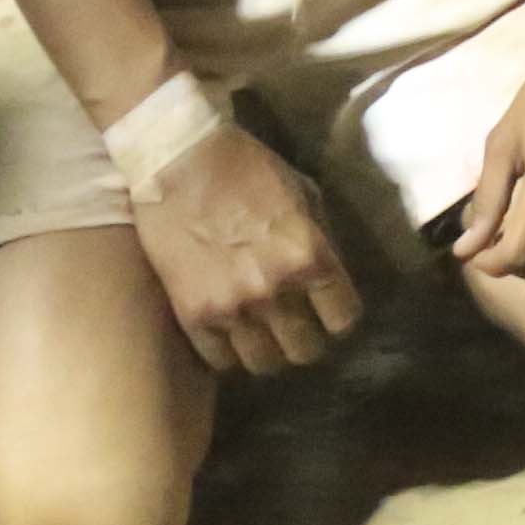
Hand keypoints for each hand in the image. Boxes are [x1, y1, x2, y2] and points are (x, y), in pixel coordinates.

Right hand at [135, 115, 362, 372]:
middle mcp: (275, 289)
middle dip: (306, 338)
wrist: (179, 160)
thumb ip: (320, 239)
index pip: (344, 320)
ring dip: (268, 350)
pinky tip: (229, 331)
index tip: (329, 310)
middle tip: (296, 324)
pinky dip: (229, 350)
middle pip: (306, 351)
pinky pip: (221, 361)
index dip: (339, 317)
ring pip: (264, 364)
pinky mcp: (193, 315)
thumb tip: (329, 277)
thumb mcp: (303, 193)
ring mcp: (232, 307)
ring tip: (262, 333)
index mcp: (309, 255)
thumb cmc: (247, 167)